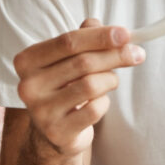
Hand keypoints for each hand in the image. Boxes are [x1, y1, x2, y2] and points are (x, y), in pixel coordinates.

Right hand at [14, 18, 143, 156]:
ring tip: (111, 80)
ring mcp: (41, 111)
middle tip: (137, 54)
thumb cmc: (63, 86)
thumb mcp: (68, 59)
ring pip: (91, 85)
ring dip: (110, 79)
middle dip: (115, 55)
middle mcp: (29, 85)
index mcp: (27, 61)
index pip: (68, 41)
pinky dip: (104, 102)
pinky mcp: (57, 131)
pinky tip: (98, 102)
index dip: (100, 36)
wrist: (52, 131)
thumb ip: (86, 38)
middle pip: (82, 62)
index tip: (126, 34)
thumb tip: (117, 33)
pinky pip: (94, 109)